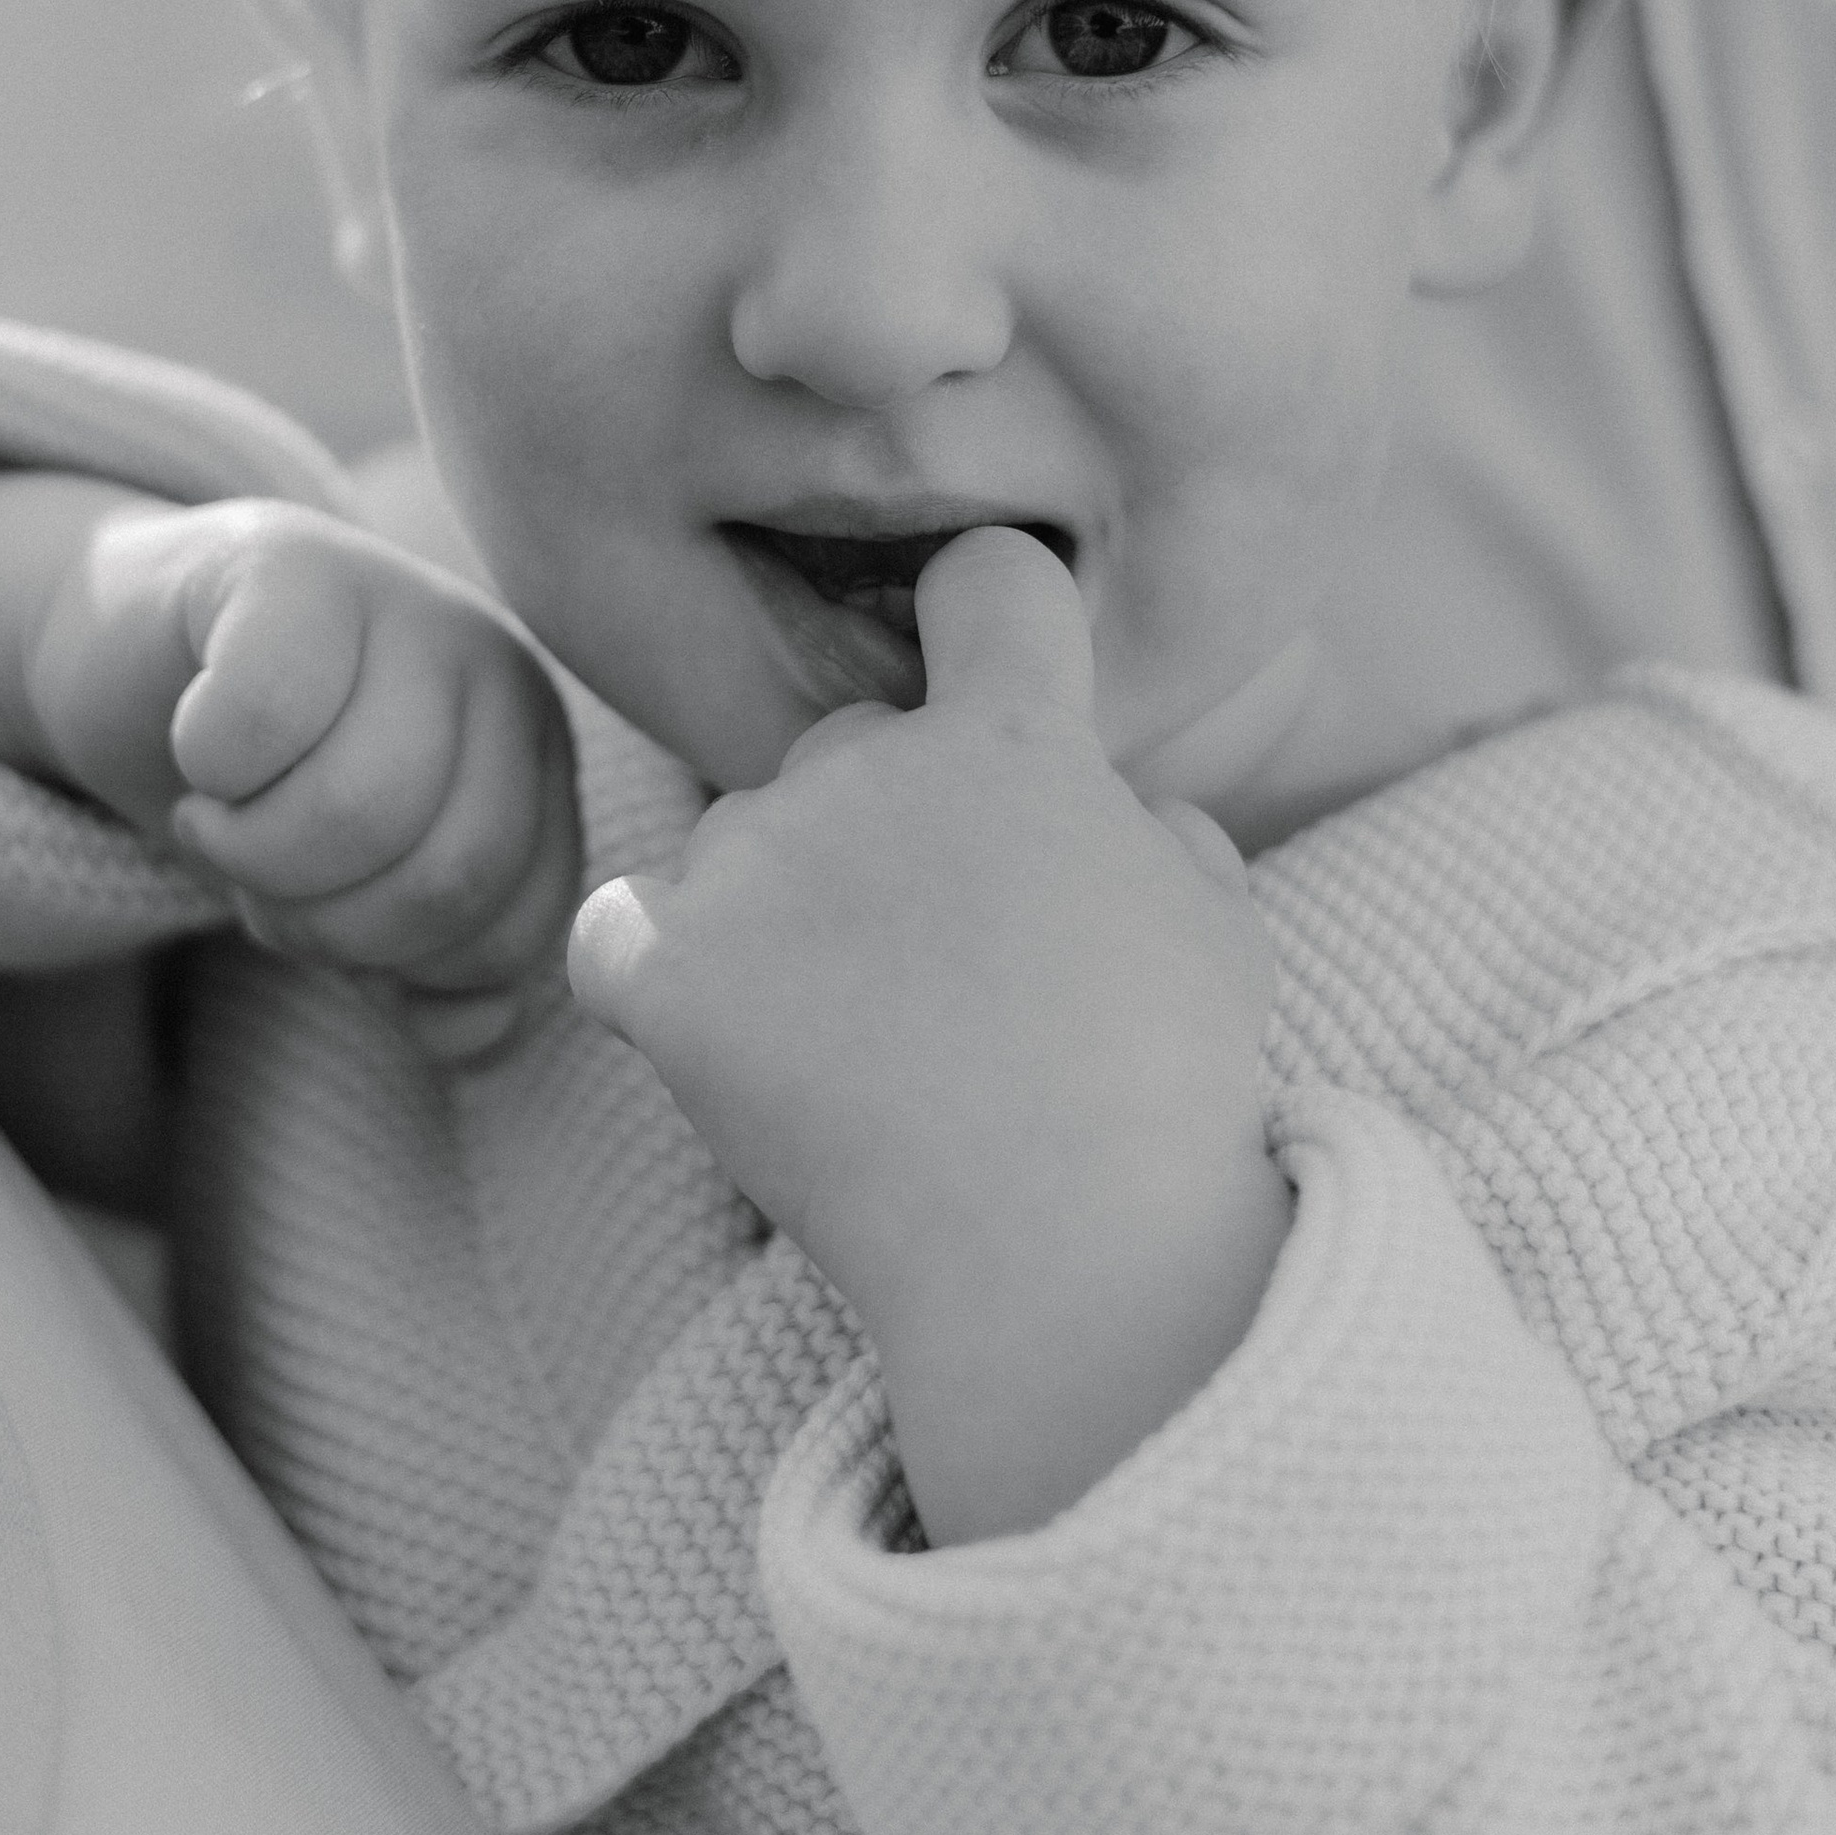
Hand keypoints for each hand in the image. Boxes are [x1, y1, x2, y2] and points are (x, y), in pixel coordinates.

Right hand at [31, 497, 582, 1057]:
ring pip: (362, 809)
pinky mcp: (290, 565)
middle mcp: (499, 671)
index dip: (401, 970)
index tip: (325, 919)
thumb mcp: (358, 890)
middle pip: (448, 875)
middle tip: (252, 872)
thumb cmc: (263, 782)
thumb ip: (430, 969)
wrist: (134, 649)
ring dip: (253, 854)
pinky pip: (262, 719)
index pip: (515, 927)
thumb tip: (477, 1036)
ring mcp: (406, 604)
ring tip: (218, 819)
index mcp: (535, 759)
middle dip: (323, 921)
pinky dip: (205, 765)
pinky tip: (193, 742)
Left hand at [568, 529, 1287, 1540]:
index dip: (991, 620)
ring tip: (869, 1052)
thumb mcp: (1214, 928)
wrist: (1069, 1252)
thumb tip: (1111, 809)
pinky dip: (655, 974)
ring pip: (745, 846)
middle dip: (889, 828)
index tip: (991, 677)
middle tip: (946, 971)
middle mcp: (871, 763)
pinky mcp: (670, 971)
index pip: (984, 581)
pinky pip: (621, 935)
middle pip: (851, 744)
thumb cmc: (1162, 1097)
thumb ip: (1151, 827)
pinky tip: (718, 1036)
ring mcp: (758, 864)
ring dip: (781, 915)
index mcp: (1014, 739)